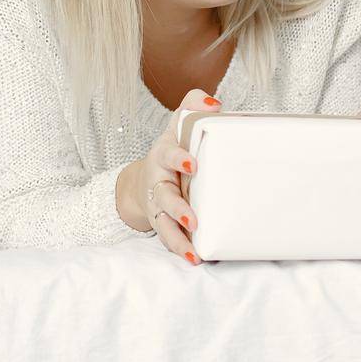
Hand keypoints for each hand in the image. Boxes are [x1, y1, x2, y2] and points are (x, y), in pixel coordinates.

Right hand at [116, 88, 220, 263]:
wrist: (147, 177)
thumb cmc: (173, 149)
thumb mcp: (179, 124)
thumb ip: (193, 106)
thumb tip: (213, 103)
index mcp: (163, 155)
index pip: (168, 154)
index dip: (179, 159)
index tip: (193, 164)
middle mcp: (158, 182)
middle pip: (163, 196)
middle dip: (177, 208)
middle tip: (192, 219)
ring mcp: (159, 205)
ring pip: (164, 223)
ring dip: (177, 237)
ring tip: (193, 251)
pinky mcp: (163, 223)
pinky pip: (169, 238)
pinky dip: (180, 248)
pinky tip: (196, 258)